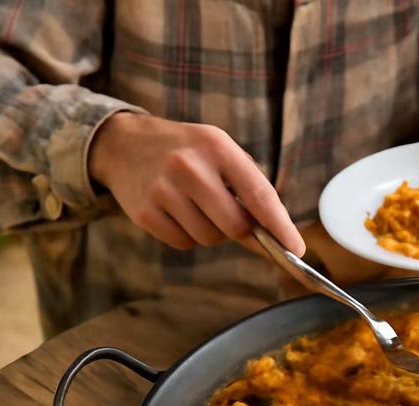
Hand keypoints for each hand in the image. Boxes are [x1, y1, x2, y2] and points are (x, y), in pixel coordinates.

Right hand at [88, 113, 304, 254]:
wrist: (123, 144)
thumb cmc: (185, 151)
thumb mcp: (219, 150)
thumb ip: (249, 187)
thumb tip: (277, 236)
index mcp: (216, 146)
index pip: (258, 194)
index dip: (280, 226)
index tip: (296, 248)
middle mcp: (189, 167)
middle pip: (234, 226)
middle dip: (241, 232)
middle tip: (233, 219)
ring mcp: (163, 190)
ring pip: (208, 239)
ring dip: (212, 232)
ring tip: (196, 206)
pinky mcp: (144, 213)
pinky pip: (183, 243)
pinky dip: (188, 236)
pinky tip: (177, 212)